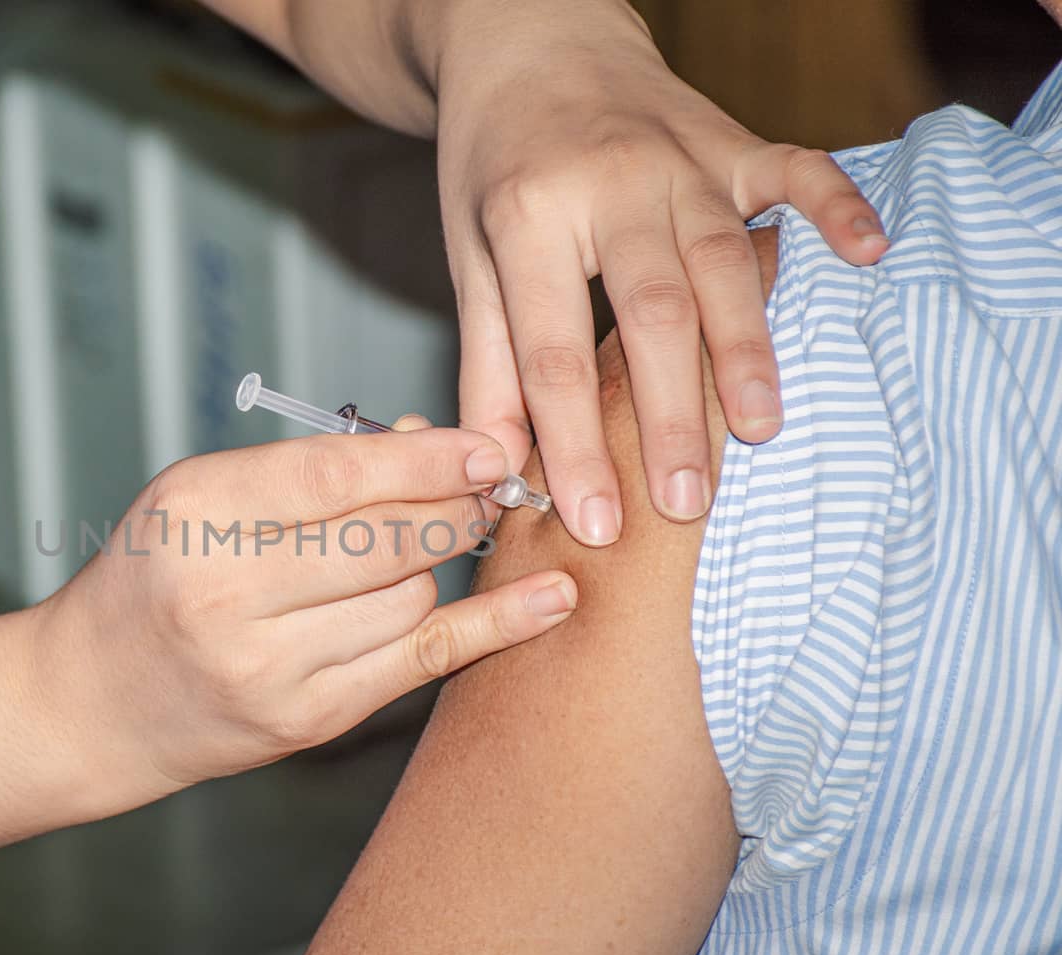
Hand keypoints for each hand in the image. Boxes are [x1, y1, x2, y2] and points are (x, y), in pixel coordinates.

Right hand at [33, 427, 576, 796]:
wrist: (90, 701)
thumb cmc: (151, 578)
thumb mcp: (201, 496)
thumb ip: (309, 468)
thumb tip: (431, 439)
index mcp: (196, 515)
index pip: (335, 476)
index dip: (425, 459)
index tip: (484, 444)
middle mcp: (227, 594)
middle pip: (387, 540)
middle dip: (454, 506)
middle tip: (489, 484)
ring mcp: (267, 668)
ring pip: (410, 597)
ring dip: (437, 562)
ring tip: (430, 541)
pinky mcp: (304, 721)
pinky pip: (420, 663)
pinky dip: (491, 627)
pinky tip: (552, 601)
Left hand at [428, 0, 887, 543]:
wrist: (527, 39)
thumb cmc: (493, 165)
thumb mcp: (468, 260)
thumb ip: (488, 366)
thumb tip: (499, 470)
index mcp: (526, 219)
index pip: (554, 354)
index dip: (574, 446)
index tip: (596, 523)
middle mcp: (608, 185)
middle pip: (650, 315)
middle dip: (669, 416)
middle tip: (686, 504)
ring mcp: (677, 158)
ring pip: (721, 260)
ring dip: (745, 349)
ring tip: (760, 430)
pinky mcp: (727, 138)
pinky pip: (793, 169)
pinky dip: (834, 208)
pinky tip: (868, 255)